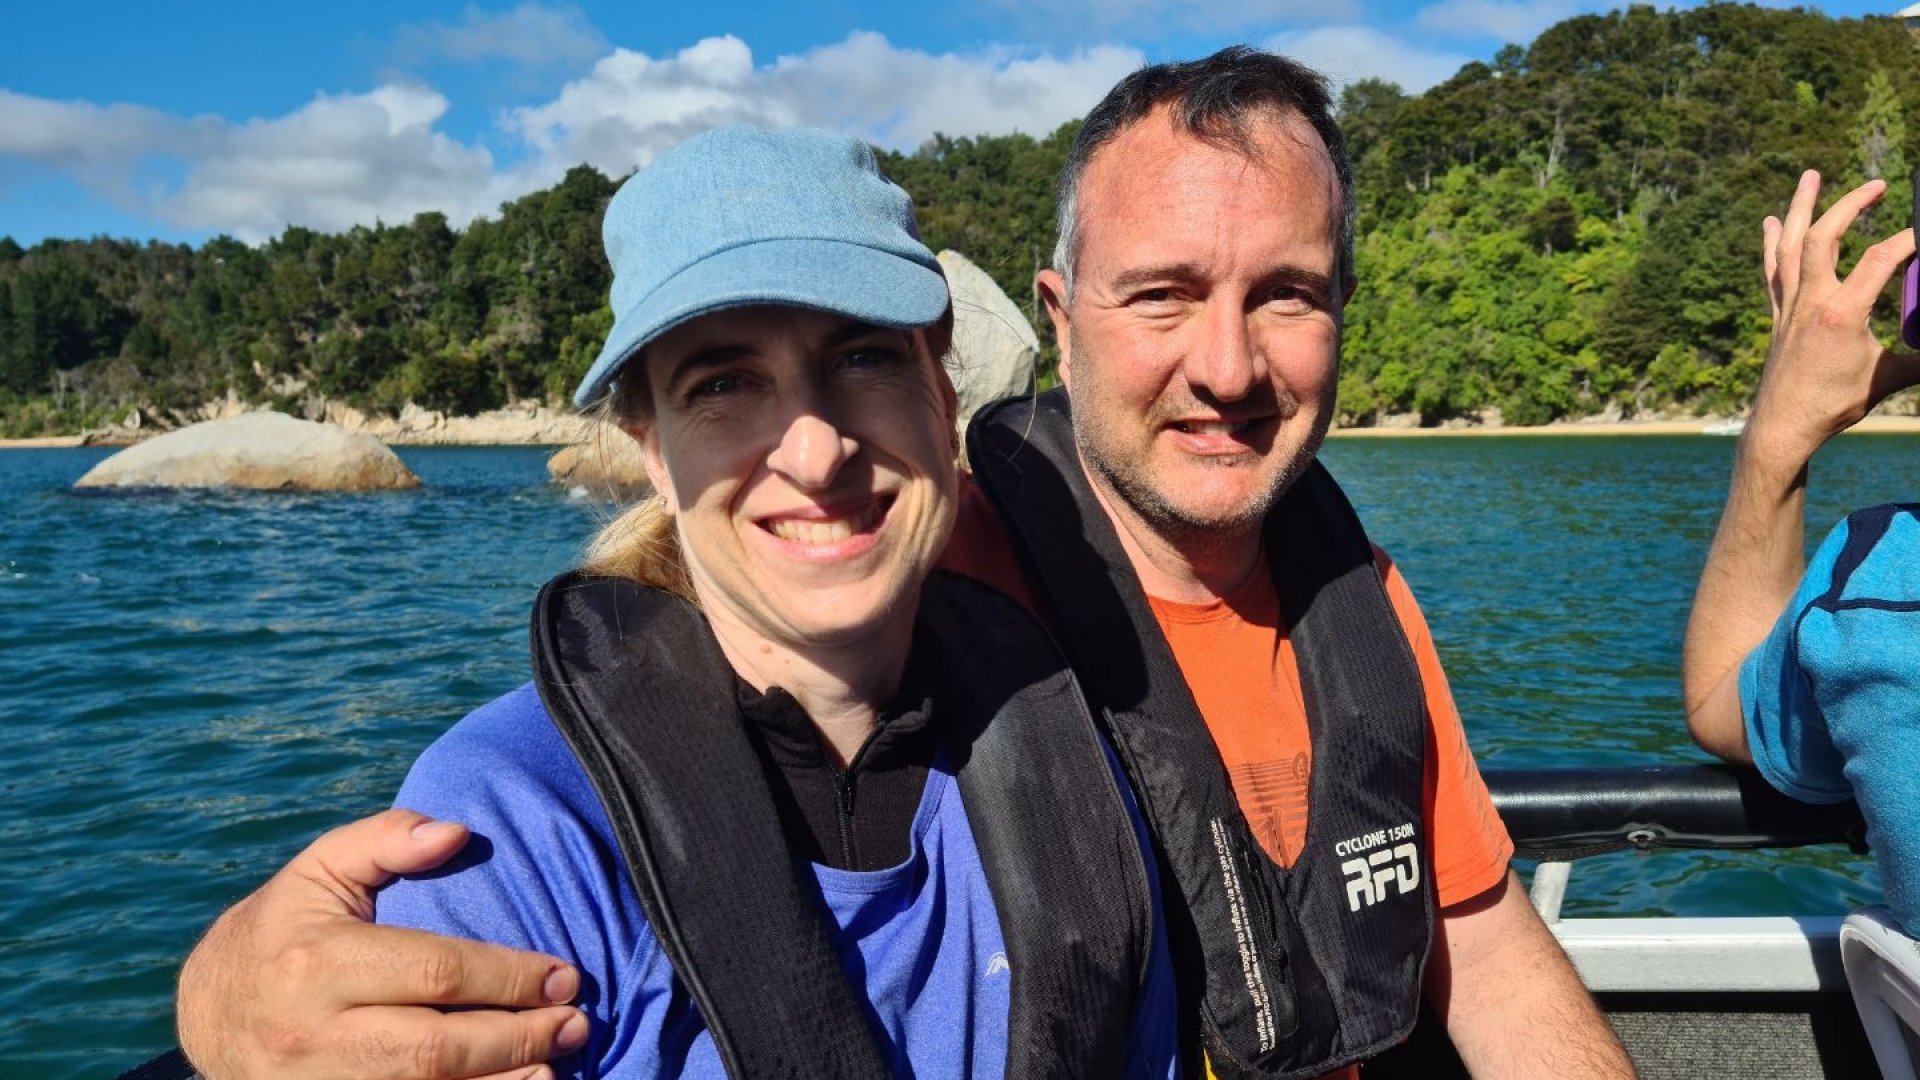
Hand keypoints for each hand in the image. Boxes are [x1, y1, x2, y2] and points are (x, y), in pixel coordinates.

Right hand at [177, 809, 588, 1079]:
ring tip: (558, 1063)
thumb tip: (456, 832)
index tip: (564, 973)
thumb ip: (386, 840)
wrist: (208, 1011)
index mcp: (318, 962)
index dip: (508, 977)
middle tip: (576, 1021)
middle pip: (435, 1048)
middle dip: (517, 1037)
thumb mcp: (321, 870)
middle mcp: (313, 1033)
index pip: (435, 974)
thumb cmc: (283, 928)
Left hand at [1751, 170, 1919, 464]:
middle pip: (1823, 237)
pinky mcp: (1778, 315)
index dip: (1909, 241)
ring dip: (1800, 207)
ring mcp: (1789, 306)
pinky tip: (1770, 221)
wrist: (1782, 427)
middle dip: (1849, 204)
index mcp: (1841, 314)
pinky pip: (1773, 270)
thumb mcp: (1889, 379)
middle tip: (1877, 183)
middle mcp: (1810, 302)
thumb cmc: (1833, 406)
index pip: (1879, 260)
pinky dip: (1772, 244)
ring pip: (1790, 246)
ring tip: (1810, 175)